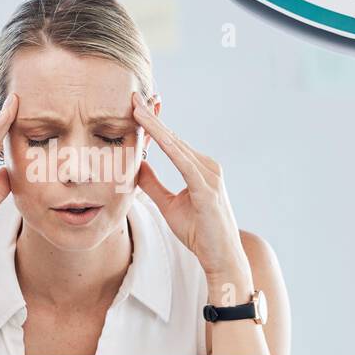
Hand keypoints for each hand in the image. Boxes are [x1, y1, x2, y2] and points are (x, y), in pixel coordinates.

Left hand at [131, 93, 250, 294]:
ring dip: (156, 126)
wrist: (221, 258)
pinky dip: (167, 145)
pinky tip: (153, 133)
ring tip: (136, 109)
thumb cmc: (198, 233)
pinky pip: (183, 162)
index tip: (135, 106)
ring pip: (176, 145)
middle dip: (152, 117)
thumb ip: (153, 184)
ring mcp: (210, 175)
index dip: (153, 124)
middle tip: (133, 96)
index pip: (171, 142)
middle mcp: (207, 166)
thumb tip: (136, 165)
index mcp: (199, 169)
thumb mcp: (168, 205)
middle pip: (173, 138)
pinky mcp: (207, 187)